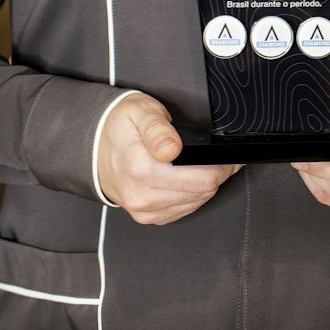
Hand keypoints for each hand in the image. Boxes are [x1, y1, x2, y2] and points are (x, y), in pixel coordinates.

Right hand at [96, 92, 241, 224]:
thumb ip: (157, 128)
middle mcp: (142, 194)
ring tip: (209, 164)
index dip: (224, 165)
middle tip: (226, 157)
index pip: (201, 178)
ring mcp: (144, 210)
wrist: (96, 150)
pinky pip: (184, 210)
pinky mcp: (149, 218)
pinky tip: (191, 178)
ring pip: (197, 202)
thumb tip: (171, 149)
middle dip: (220, 173)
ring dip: (208, 185)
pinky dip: (194, 195)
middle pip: (203, 191)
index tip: (232, 154)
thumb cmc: (121, 126)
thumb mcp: (140, 111)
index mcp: (141, 167)